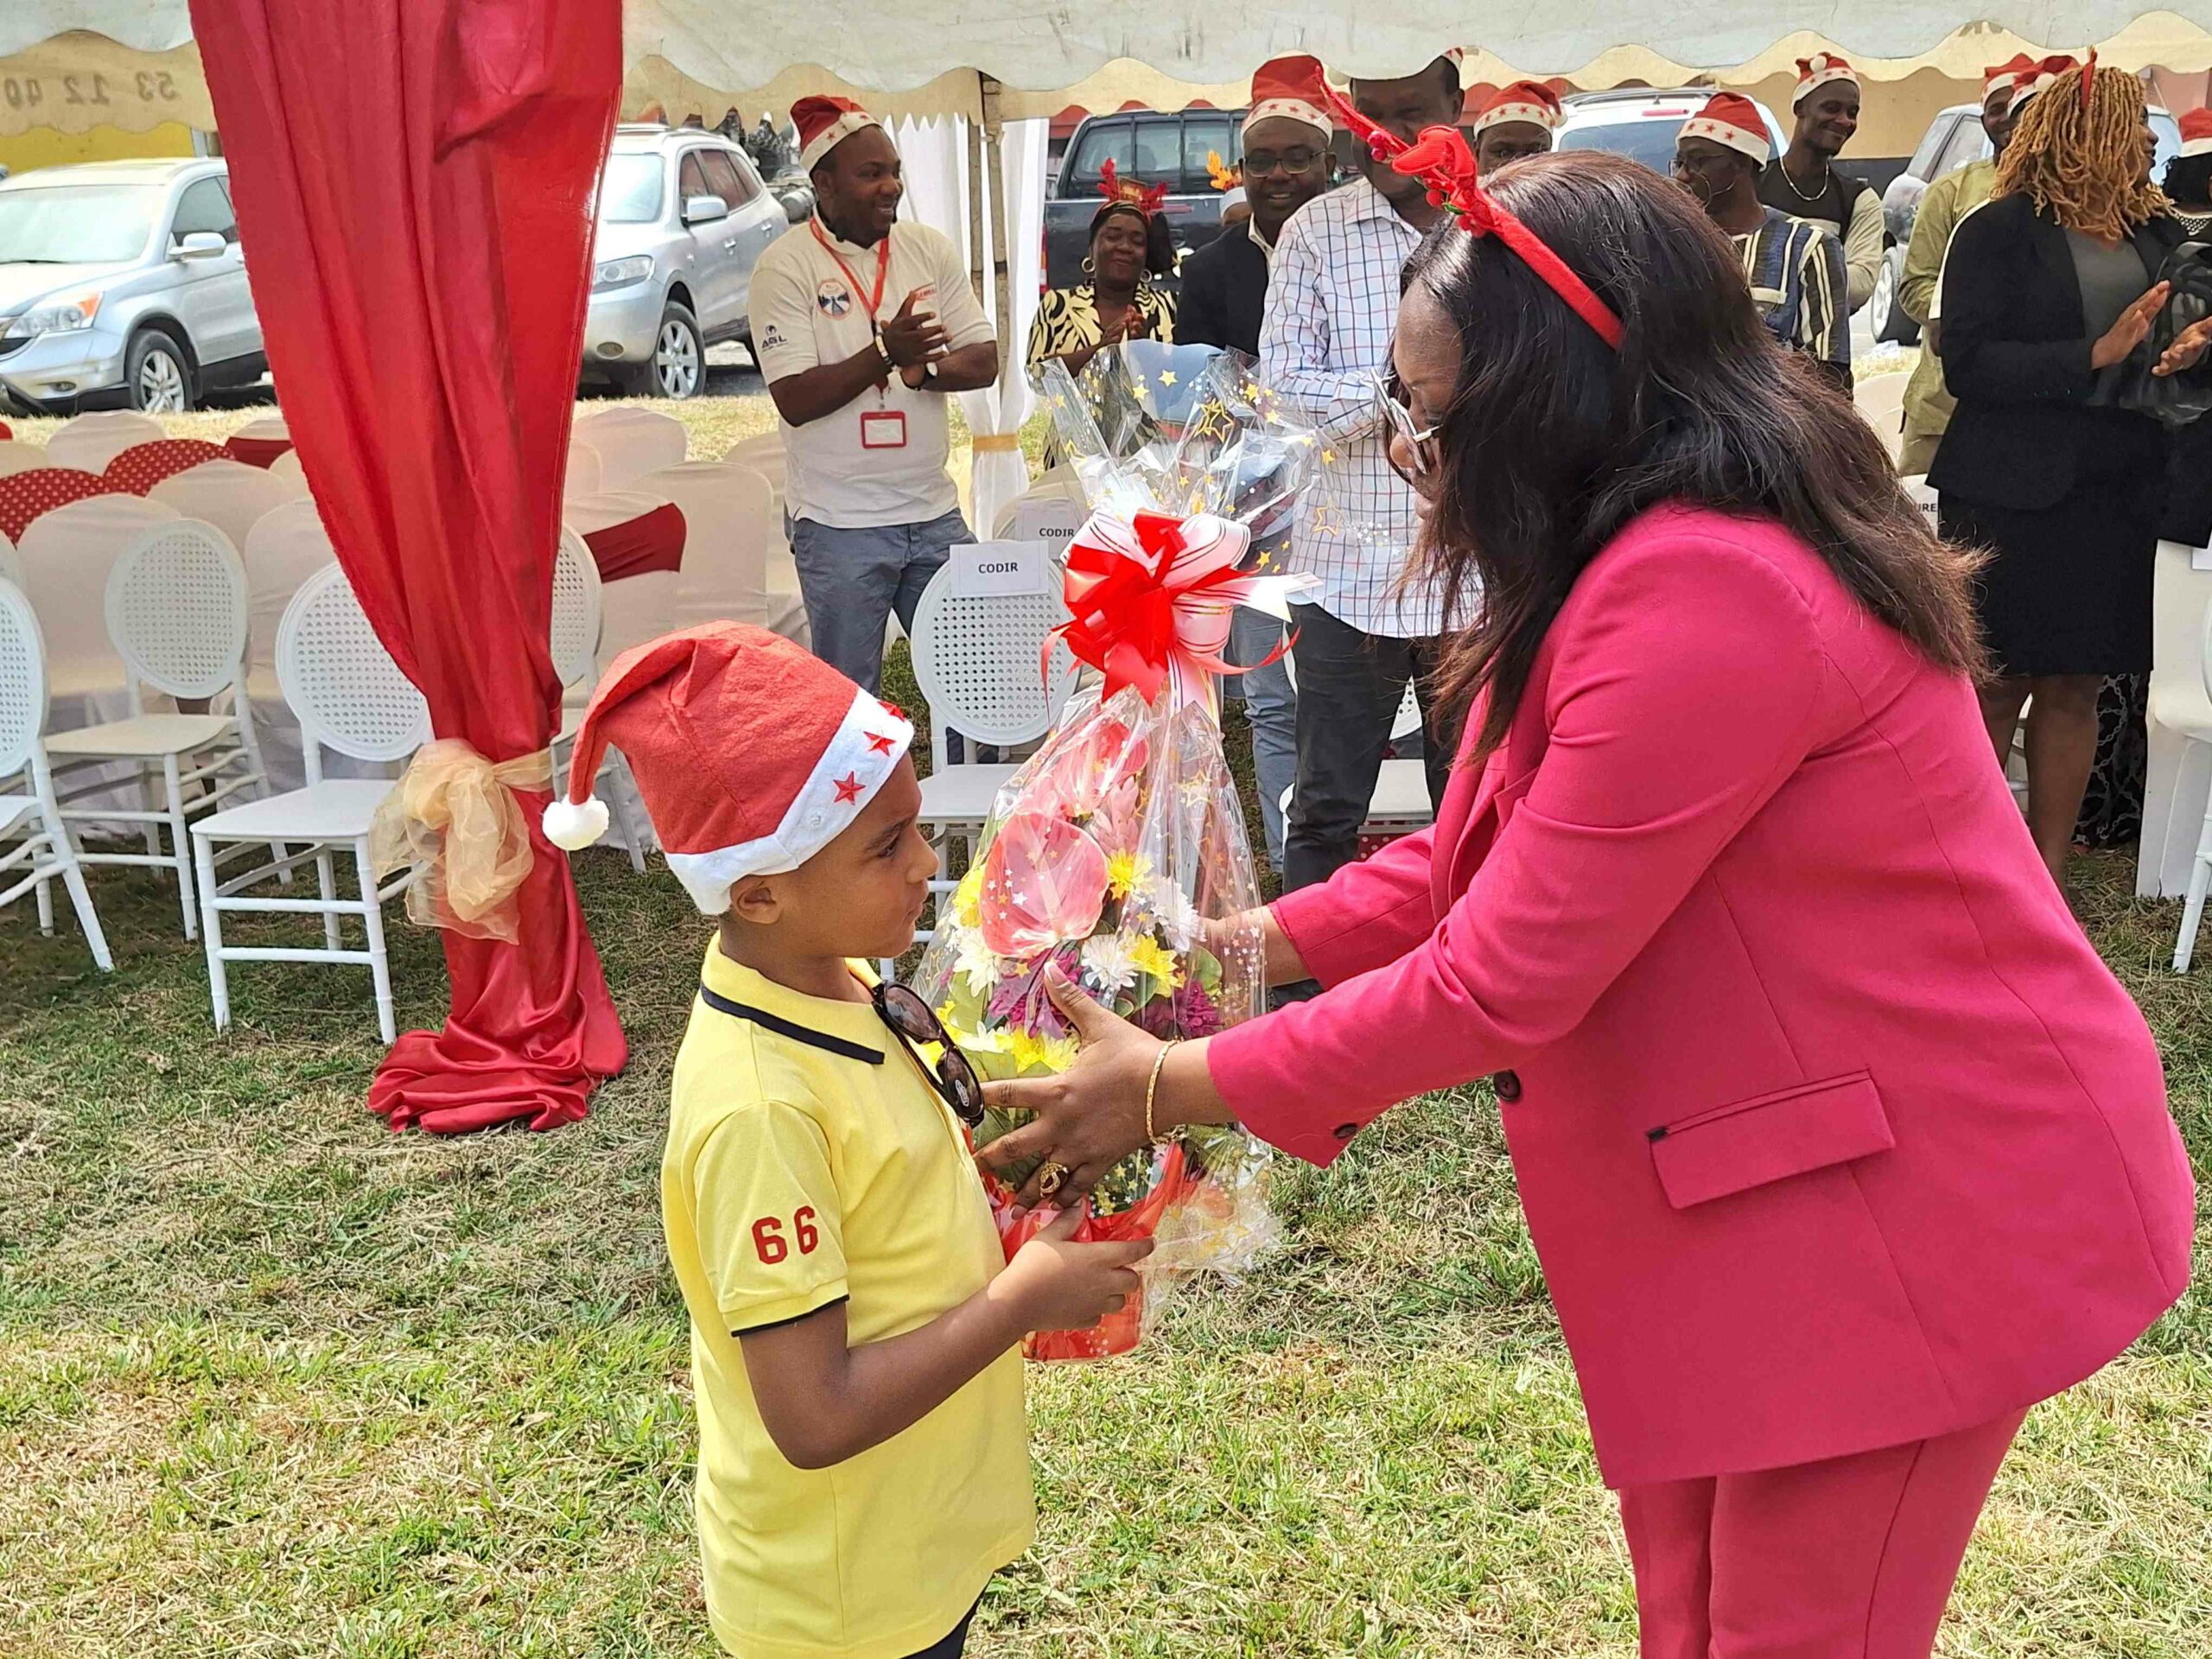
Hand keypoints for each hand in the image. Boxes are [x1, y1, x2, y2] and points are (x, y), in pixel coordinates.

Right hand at [880, 288, 948, 369]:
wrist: (886, 352)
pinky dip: (937, 356)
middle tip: (944, 326)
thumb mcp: (899, 319)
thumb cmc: (895, 332)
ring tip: (949, 337)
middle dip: (933, 331)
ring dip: (939, 342)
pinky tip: (946, 353)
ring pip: (926, 347)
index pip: (912, 322)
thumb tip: (913, 292)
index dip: (923, 318)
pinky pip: (927, 359)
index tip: (934, 314)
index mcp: (900, 327)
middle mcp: (905, 339)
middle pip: (920, 335)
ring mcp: (910, 350)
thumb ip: (907, 306)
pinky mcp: (914, 360)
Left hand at [976, 967, 1159, 1204]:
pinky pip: (1078, 1187)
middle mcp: (1061, 1125)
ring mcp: (1081, 1148)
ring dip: (1025, 1190)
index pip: (1007, 1094)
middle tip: (974, 1165)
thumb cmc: (1134, 1054)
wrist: (1170, 1087)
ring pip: (1045, 1177)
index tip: (959, 1103)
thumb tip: (1051, 969)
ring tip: (1010, 1205)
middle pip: (1016, 1147)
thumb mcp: (1100, 1024)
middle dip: (992, 1157)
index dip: (980, 1097)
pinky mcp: (1102, 1162)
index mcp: (1056, 1091)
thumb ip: (1070, 999)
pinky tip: (1055, 1213)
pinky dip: (1065, 1201)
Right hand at [987, 1202, 1152, 1330]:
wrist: (1016, 1303)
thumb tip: (1080, 1205)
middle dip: (1129, 1274)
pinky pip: (1099, 1315)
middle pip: (1133, 1281)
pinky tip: (1081, 1302)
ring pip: (1120, 1302)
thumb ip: (1067, 1221)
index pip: (1132, 1252)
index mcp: (1098, 1258)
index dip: (1144, 1246)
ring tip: (1100, 1286)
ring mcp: (1095, 1305)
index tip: (1150, 1243)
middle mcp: (1103, 1283)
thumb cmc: (1032, 1265)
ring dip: (1115, 1293)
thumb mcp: (1048, 1236)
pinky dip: (1096, 1309)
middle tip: (1116, 1268)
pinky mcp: (1085, 1321)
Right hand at [1096, 303, 1136, 348]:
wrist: (1094, 356)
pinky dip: (1112, 340)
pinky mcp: (1102, 348)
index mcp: (1110, 332)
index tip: (1131, 314)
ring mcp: (1104, 341)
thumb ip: (1120, 329)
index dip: (1123, 318)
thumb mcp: (1116, 337)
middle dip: (1121, 321)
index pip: (1117, 323)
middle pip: (1114, 326)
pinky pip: (1107, 343)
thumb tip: (1128, 319)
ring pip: (1111, 334)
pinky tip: (1118, 337)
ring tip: (1124, 324)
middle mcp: (1107, 335)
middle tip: (1129, 316)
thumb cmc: (1107, 347)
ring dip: (1118, 328)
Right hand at [2090, 282, 2168, 371]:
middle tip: (2164, 284)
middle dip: (2154, 292)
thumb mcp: (2144, 323)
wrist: (2106, 351)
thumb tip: (2162, 297)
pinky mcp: (2122, 333)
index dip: (2159, 292)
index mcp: (2138, 313)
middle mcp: (2131, 315)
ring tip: (2154, 293)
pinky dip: (2133, 319)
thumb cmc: (2124, 337)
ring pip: (2136, 310)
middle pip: (2143, 302)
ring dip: (2145, 301)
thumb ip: (2153, 310)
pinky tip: (2138, 314)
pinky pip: (2128, 325)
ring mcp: (2126, 323)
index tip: (2167, 283)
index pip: (2149, 301)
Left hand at [2153, 314, 2211, 377]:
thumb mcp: (2201, 328)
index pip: (2198, 344)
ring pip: (2176, 363)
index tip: (2198, 341)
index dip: (2197, 343)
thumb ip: (2207, 324)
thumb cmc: (2194, 335)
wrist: (2187, 344)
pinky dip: (2160, 371)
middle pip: (2186, 355)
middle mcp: (2189, 355)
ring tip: (2165, 354)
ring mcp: (2179, 361)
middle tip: (2179, 348)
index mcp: (2197, 345)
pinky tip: (2155, 370)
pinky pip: (2165, 370)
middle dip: (2183, 352)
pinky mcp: (2170, 365)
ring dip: (2170, 360)